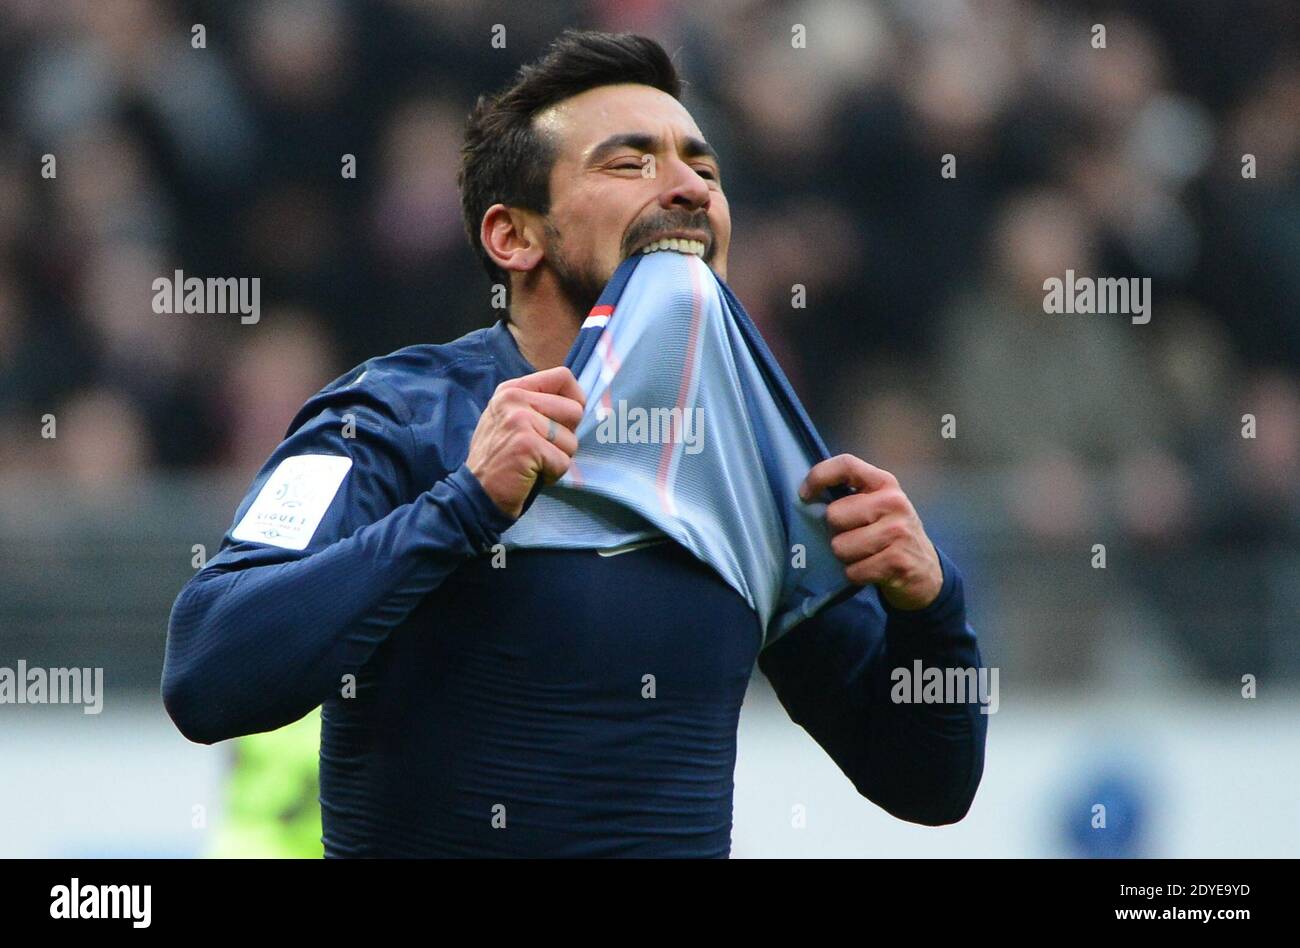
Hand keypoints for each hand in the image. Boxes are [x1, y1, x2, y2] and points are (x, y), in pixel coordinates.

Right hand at [466, 366, 585, 517]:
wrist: (476, 493)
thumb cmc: (500, 460)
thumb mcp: (510, 419)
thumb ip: (539, 405)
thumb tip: (579, 403)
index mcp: (512, 389)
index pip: (563, 377)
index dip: (575, 400)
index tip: (566, 421)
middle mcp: (514, 399)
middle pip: (574, 410)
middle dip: (566, 437)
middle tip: (541, 449)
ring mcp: (519, 420)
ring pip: (571, 440)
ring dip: (558, 459)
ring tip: (532, 463)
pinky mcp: (527, 444)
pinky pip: (563, 462)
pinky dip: (552, 474)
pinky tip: (530, 475)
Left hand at [800, 454, 942, 610]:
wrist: (925, 572)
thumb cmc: (891, 534)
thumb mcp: (878, 506)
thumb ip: (850, 496)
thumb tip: (808, 498)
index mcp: (884, 483)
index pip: (846, 465)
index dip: (819, 476)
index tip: (805, 495)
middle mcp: (894, 502)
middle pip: (834, 515)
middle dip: (837, 532)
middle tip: (856, 538)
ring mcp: (897, 532)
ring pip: (840, 547)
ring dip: (846, 557)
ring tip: (866, 555)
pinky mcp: (896, 561)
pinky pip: (852, 571)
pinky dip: (856, 575)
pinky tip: (872, 569)